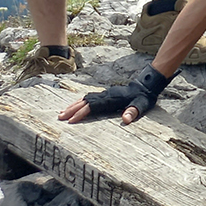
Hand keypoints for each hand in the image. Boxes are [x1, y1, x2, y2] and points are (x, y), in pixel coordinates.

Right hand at [59, 64, 173, 125]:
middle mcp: (106, 95)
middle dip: (72, 110)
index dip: (81, 113)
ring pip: (85, 99)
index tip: (71, 121)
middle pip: (85, 102)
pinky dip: (80, 102)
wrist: (146, 85)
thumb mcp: (142, 105)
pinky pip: (89, 98)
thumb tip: (125, 119)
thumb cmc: (144, 97)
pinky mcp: (105, 94)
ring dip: (73, 105)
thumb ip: (134, 112)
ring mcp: (105, 93)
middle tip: (59, 117)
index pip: (93, 106)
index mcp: (112, 99)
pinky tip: (74, 106)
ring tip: (61, 113)